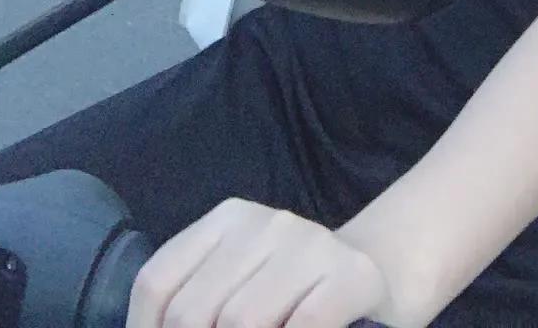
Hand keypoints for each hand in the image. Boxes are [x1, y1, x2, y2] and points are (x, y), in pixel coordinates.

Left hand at [125, 197, 390, 327]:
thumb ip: (196, 305)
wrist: (380, 282)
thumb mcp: (236, 286)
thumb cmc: (292, 299)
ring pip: (240, 322)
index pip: (157, 283)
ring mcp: (311, 244)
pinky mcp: (351, 274)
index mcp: (227, 220)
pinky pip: (302, 326)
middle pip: (193, 312)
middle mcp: (266, 222)